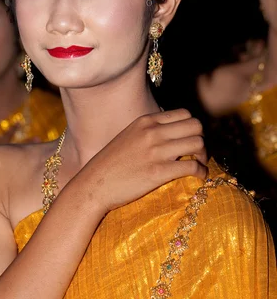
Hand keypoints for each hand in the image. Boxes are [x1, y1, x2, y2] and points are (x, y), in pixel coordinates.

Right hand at [81, 109, 207, 214]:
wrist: (93, 184)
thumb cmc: (109, 164)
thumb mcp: (128, 137)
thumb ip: (148, 131)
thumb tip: (170, 133)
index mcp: (145, 121)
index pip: (184, 114)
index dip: (192, 127)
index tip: (190, 139)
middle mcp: (152, 132)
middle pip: (195, 125)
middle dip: (201, 138)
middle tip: (198, 153)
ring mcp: (156, 151)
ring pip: (198, 143)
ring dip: (203, 155)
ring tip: (199, 165)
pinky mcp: (159, 172)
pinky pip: (192, 166)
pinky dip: (201, 172)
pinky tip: (199, 177)